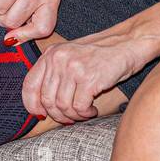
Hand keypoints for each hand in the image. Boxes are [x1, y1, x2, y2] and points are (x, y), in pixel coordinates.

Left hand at [21, 33, 159, 123]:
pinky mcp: (89, 79)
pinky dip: (86, 114)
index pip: (29, 85)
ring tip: (84, 113)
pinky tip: (92, 110)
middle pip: (47, 100)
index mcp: (51, 54)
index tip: (40, 115)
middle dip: (57, 115)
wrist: (130, 42)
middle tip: (69, 118)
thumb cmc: (102, 54)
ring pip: (63, 106)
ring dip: (74, 116)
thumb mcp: (71, 56)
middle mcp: (58, 59)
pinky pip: (79, 108)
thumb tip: (41, 106)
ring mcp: (73, 68)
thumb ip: (54, 74)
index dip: (32, 105)